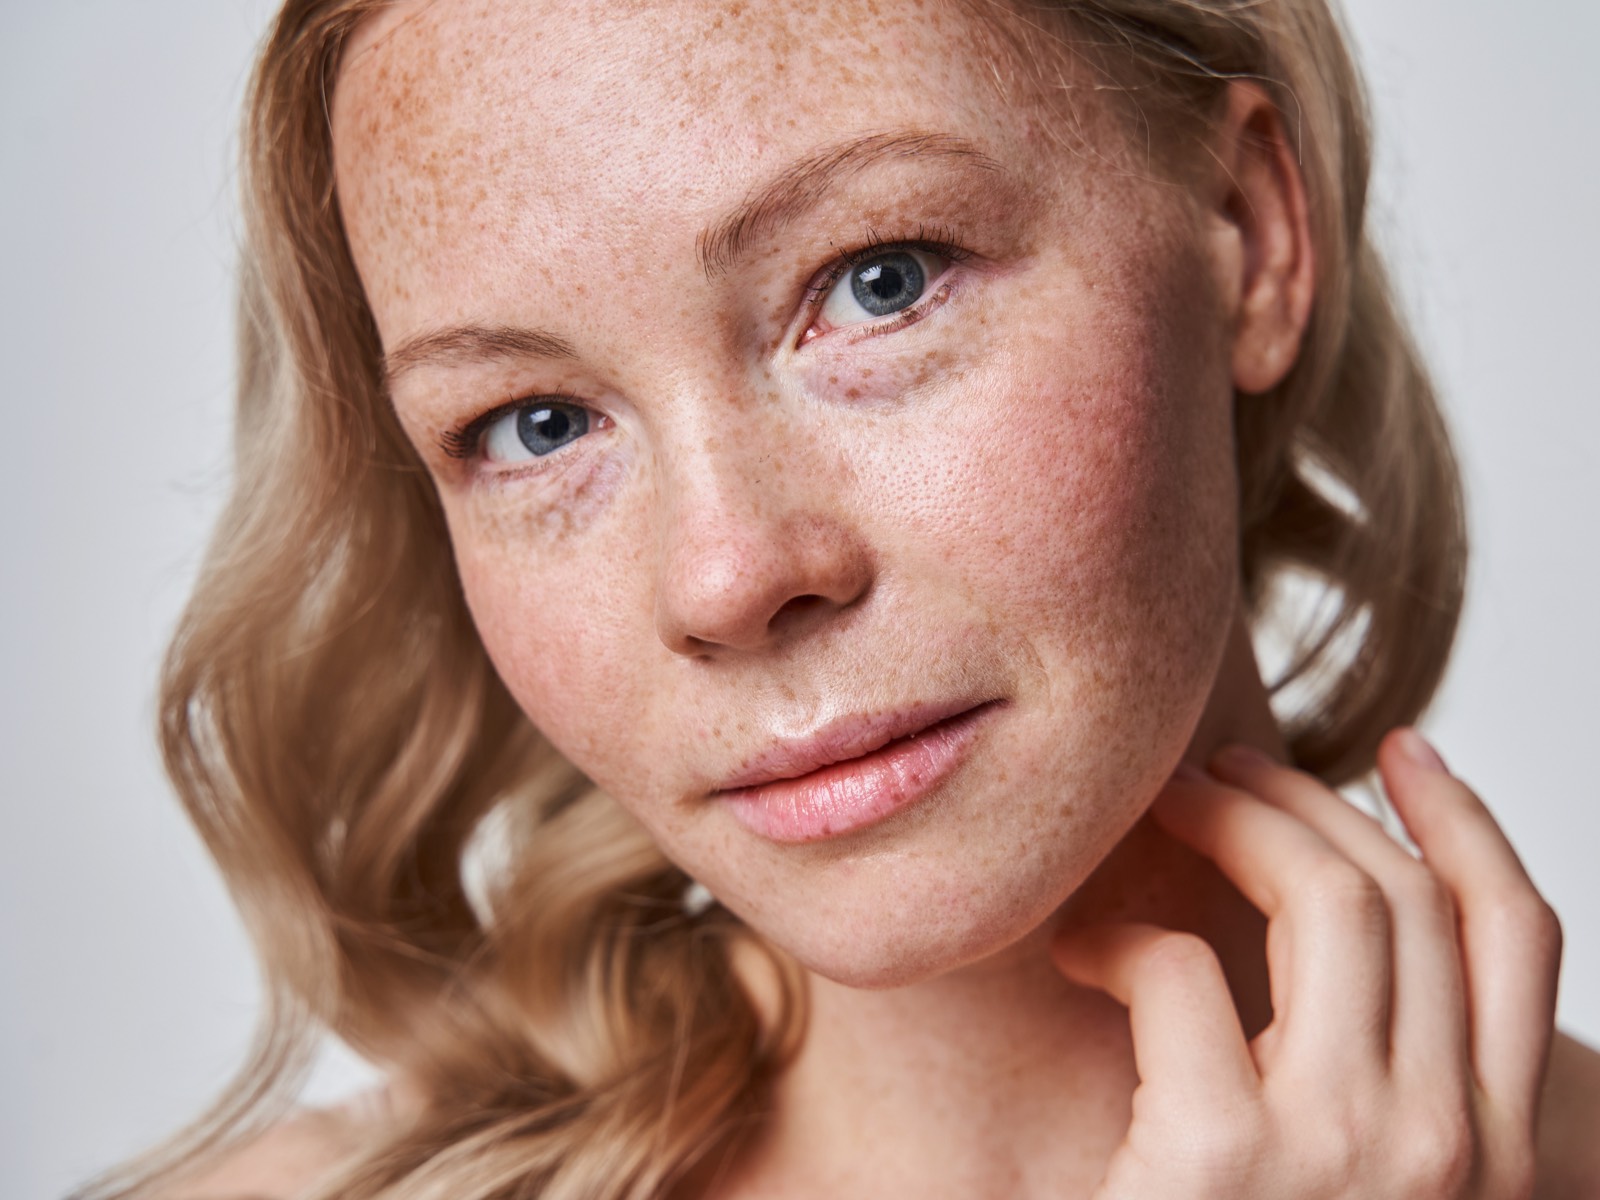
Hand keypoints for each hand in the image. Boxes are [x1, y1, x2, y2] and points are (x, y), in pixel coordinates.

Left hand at [1052, 730, 1561, 1198]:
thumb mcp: (1358, 1176)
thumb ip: (1381, 1078)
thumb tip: (1344, 929)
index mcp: (1495, 1157)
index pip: (1520, 937)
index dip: (1467, 824)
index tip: (1402, 752)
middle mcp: (1448, 1149)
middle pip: (1403, 894)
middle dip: (1308, 801)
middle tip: (1224, 773)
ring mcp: (1347, 1151)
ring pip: (1323, 897)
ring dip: (1232, 821)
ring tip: (1165, 811)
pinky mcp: (1220, 1157)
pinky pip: (1179, 966)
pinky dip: (1117, 937)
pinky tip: (1079, 952)